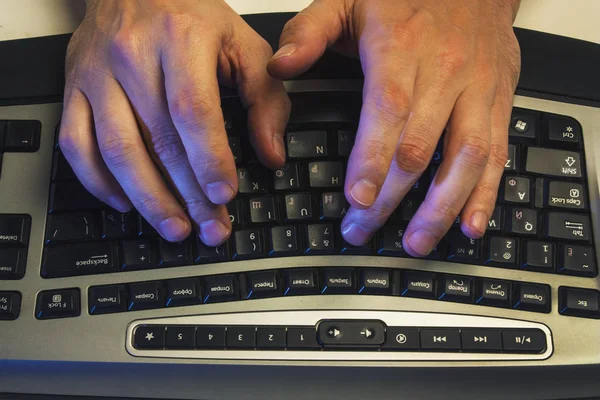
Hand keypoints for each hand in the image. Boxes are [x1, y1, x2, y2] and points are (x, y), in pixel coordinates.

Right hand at [60, 0, 289, 245]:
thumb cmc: (190, 15)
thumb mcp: (242, 43)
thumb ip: (265, 98)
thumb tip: (272, 154)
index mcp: (180, 39)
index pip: (193, 110)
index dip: (209, 158)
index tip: (224, 194)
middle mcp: (132, 56)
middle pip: (158, 140)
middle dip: (188, 194)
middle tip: (210, 227)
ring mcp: (95, 74)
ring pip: (115, 150)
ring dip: (147, 199)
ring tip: (176, 228)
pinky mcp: (73, 88)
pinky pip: (76, 145)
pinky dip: (99, 182)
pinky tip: (127, 203)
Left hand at [268, 0, 520, 256]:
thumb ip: (310, 32)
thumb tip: (279, 65)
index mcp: (401, 48)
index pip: (388, 111)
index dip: (373, 159)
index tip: (358, 199)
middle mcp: (445, 73)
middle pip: (420, 147)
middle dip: (392, 198)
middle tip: (363, 231)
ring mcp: (478, 90)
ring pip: (466, 158)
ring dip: (441, 207)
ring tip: (416, 242)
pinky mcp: (499, 102)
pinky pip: (498, 153)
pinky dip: (486, 193)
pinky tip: (471, 225)